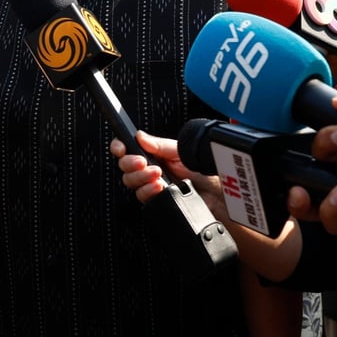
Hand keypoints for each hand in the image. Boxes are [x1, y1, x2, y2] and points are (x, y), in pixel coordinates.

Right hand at [110, 131, 224, 214]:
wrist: (216, 195)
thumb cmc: (203, 172)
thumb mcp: (181, 152)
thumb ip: (160, 145)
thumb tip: (140, 136)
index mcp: (152, 153)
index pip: (127, 147)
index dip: (120, 147)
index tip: (121, 148)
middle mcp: (148, 169)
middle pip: (124, 166)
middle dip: (131, 163)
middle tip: (143, 162)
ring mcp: (150, 185)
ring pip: (130, 182)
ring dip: (141, 177)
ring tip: (158, 175)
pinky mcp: (155, 200)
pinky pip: (141, 197)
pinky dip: (148, 191)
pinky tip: (161, 187)